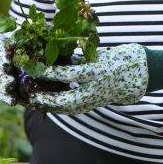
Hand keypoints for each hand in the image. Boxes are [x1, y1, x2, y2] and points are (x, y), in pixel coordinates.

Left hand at [30, 44, 147, 114]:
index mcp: (96, 72)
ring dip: (49, 105)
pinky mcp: (92, 106)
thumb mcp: (93, 55)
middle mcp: (96, 89)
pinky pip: (71, 109)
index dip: (51, 72)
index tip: (35, 68)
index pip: (70, 74)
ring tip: (34, 100)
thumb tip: (50, 54)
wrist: (132, 75)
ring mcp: (94, 101)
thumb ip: (73, 58)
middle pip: (66, 100)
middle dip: (47, 98)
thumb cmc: (110, 59)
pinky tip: (45, 103)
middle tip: (30, 94)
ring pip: (67, 108)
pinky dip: (57, 107)